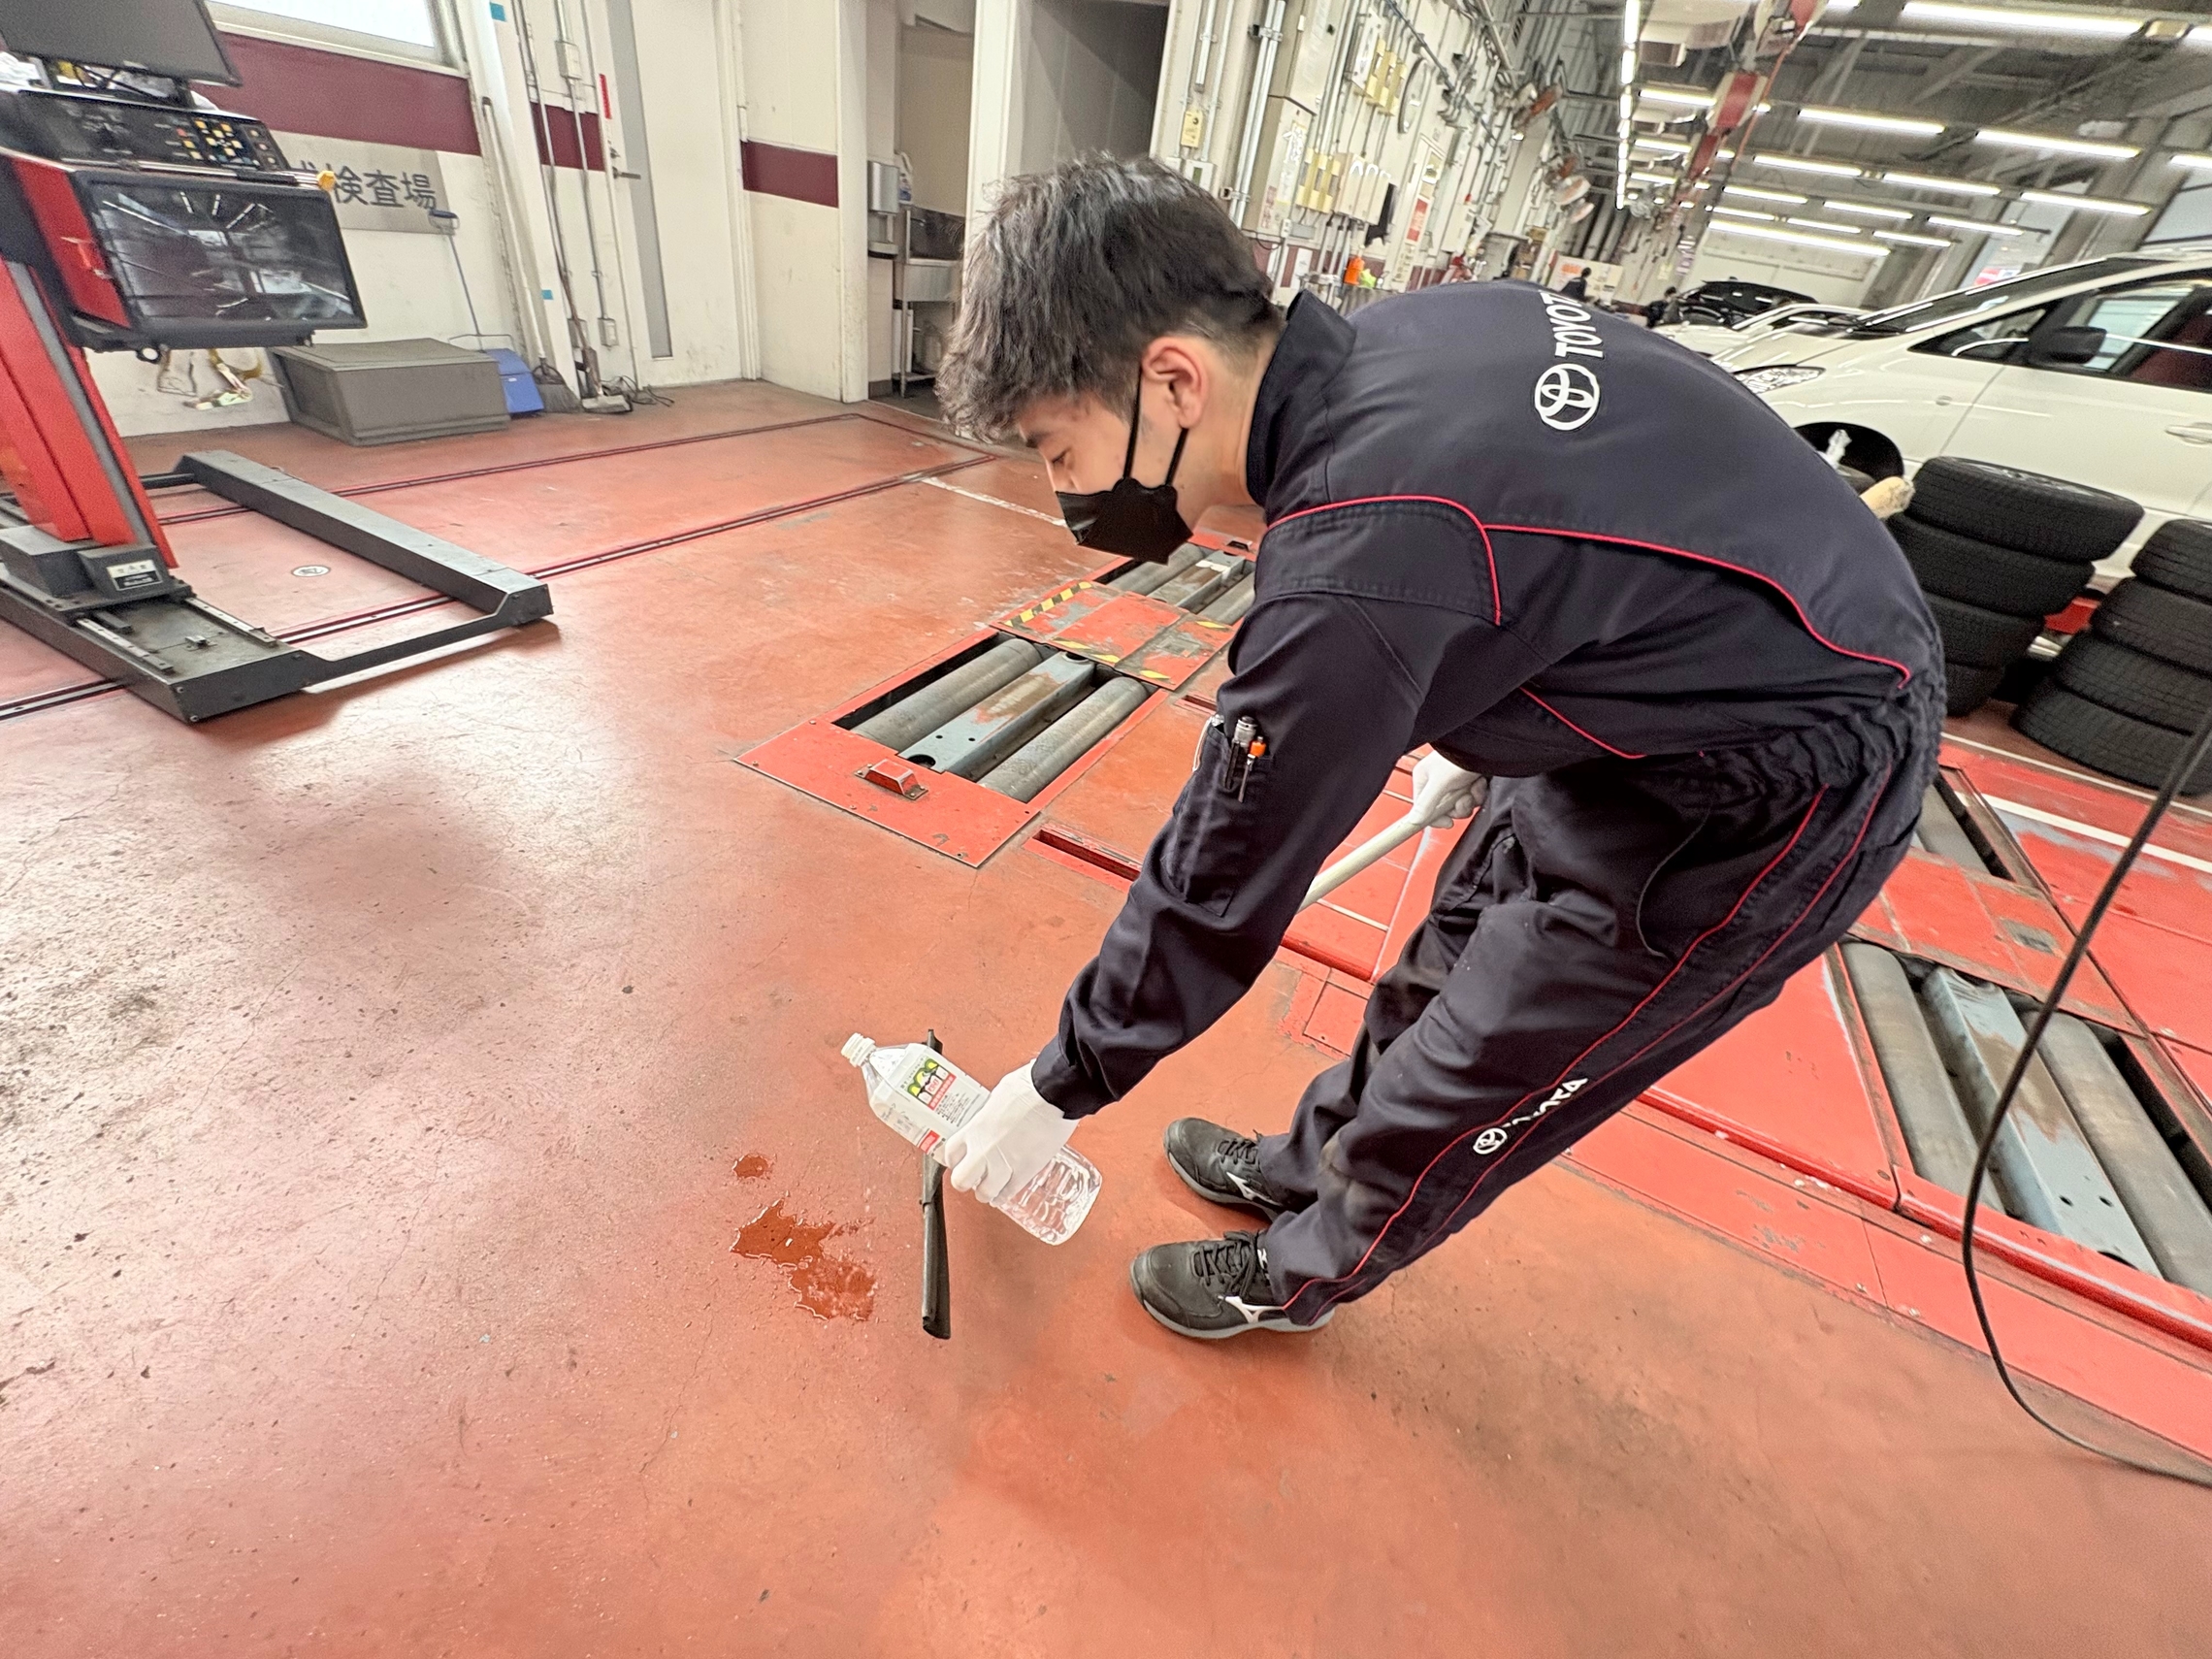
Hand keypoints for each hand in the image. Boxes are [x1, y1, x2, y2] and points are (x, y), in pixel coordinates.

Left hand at [943, 1062, 1075, 1203]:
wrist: (1054, 1093)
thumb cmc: (1029, 1087)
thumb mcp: (998, 1096)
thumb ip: (991, 1112)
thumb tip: (994, 1113)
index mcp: (976, 1128)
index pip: (950, 1153)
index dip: (953, 1158)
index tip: (958, 1159)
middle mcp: (985, 1149)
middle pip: (961, 1180)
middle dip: (965, 1180)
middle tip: (971, 1176)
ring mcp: (1005, 1163)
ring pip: (985, 1193)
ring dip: (985, 1191)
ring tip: (989, 1187)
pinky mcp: (1026, 1171)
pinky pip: (1009, 1192)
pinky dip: (1004, 1195)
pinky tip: (1003, 1193)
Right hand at [1409, 751, 1485, 828]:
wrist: (1484, 743)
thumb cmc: (1459, 755)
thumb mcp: (1439, 783)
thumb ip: (1425, 805)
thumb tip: (1413, 821)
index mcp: (1424, 779)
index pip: (1424, 809)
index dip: (1437, 818)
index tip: (1447, 823)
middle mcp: (1438, 781)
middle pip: (1446, 810)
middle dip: (1458, 807)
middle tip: (1463, 798)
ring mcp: (1454, 782)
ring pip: (1461, 805)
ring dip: (1470, 800)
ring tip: (1472, 787)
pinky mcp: (1469, 781)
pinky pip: (1473, 798)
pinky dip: (1478, 792)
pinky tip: (1479, 782)